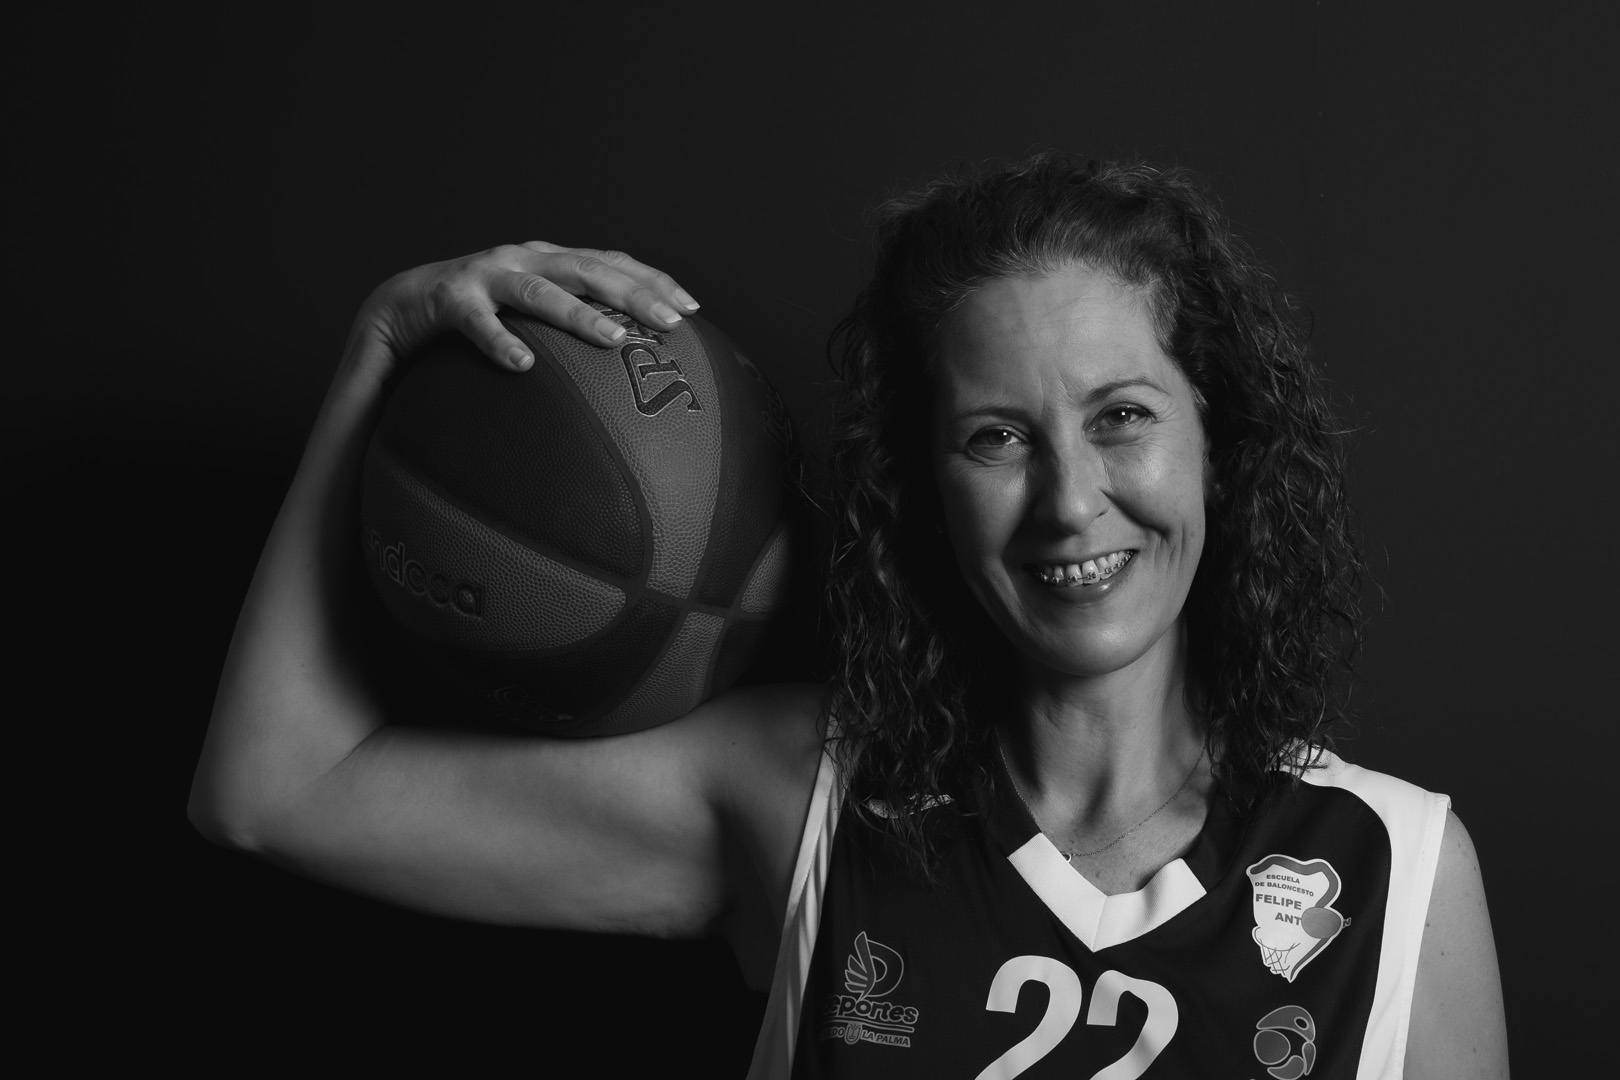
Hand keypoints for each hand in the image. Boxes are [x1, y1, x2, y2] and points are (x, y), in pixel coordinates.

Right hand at [343, 241, 700, 383]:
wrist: (396, 308)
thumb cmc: (475, 323)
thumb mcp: (528, 322)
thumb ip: (568, 337)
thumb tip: (624, 380)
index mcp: (547, 261)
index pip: (610, 262)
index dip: (652, 279)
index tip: (692, 309)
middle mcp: (522, 259)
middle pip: (588, 268)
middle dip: (633, 291)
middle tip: (671, 322)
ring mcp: (485, 274)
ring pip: (538, 290)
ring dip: (578, 313)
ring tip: (612, 340)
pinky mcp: (447, 298)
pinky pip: (476, 322)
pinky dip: (499, 340)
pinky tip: (522, 366)